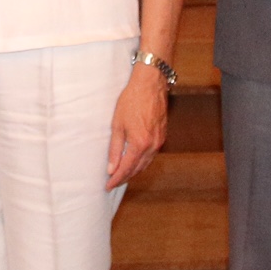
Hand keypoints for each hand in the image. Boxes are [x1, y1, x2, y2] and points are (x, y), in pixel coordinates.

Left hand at [105, 64, 169, 188]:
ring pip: (146, 163)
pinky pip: (151, 154)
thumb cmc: (132, 100)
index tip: (108, 186)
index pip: (126, 168)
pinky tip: (135, 160)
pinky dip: (142, 161)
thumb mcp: (117, 124)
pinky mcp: (162, 135)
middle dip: (125, 177)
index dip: (116, 179)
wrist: (150, 84)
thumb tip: (111, 167)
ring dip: (134, 171)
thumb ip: (114, 148)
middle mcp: (152, 145)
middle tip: (113, 182)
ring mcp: (159, 141)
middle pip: (137, 169)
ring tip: (122, 174)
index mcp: (140, 143)